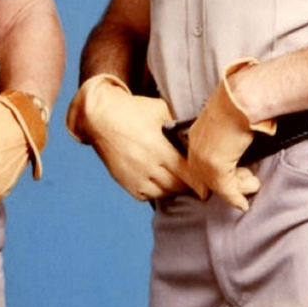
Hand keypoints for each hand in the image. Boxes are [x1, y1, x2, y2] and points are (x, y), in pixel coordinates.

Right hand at [67, 74, 195, 200]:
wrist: (100, 117)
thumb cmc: (133, 110)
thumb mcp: (161, 111)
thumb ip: (178, 127)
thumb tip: (196, 138)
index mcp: (160, 149)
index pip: (189, 175)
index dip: (201, 181)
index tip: (207, 183)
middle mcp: (148, 166)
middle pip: (178, 186)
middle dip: (188, 183)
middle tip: (193, 177)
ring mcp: (135, 176)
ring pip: (163, 193)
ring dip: (172, 187)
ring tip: (176, 177)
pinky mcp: (125, 181)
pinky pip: (146, 196)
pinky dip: (155, 191)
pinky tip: (158, 179)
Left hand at [185, 60, 263, 211]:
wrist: (242, 98)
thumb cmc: (240, 103)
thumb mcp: (228, 122)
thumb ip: (226, 137)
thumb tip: (236, 145)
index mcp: (196, 133)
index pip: (200, 161)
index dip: (213, 174)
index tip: (230, 179)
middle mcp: (195, 146)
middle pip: (204, 176)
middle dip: (224, 185)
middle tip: (246, 185)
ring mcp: (203, 157)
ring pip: (216, 184)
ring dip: (235, 190)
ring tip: (252, 186)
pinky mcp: (215, 166)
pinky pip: (225, 188)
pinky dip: (235, 198)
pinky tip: (243, 203)